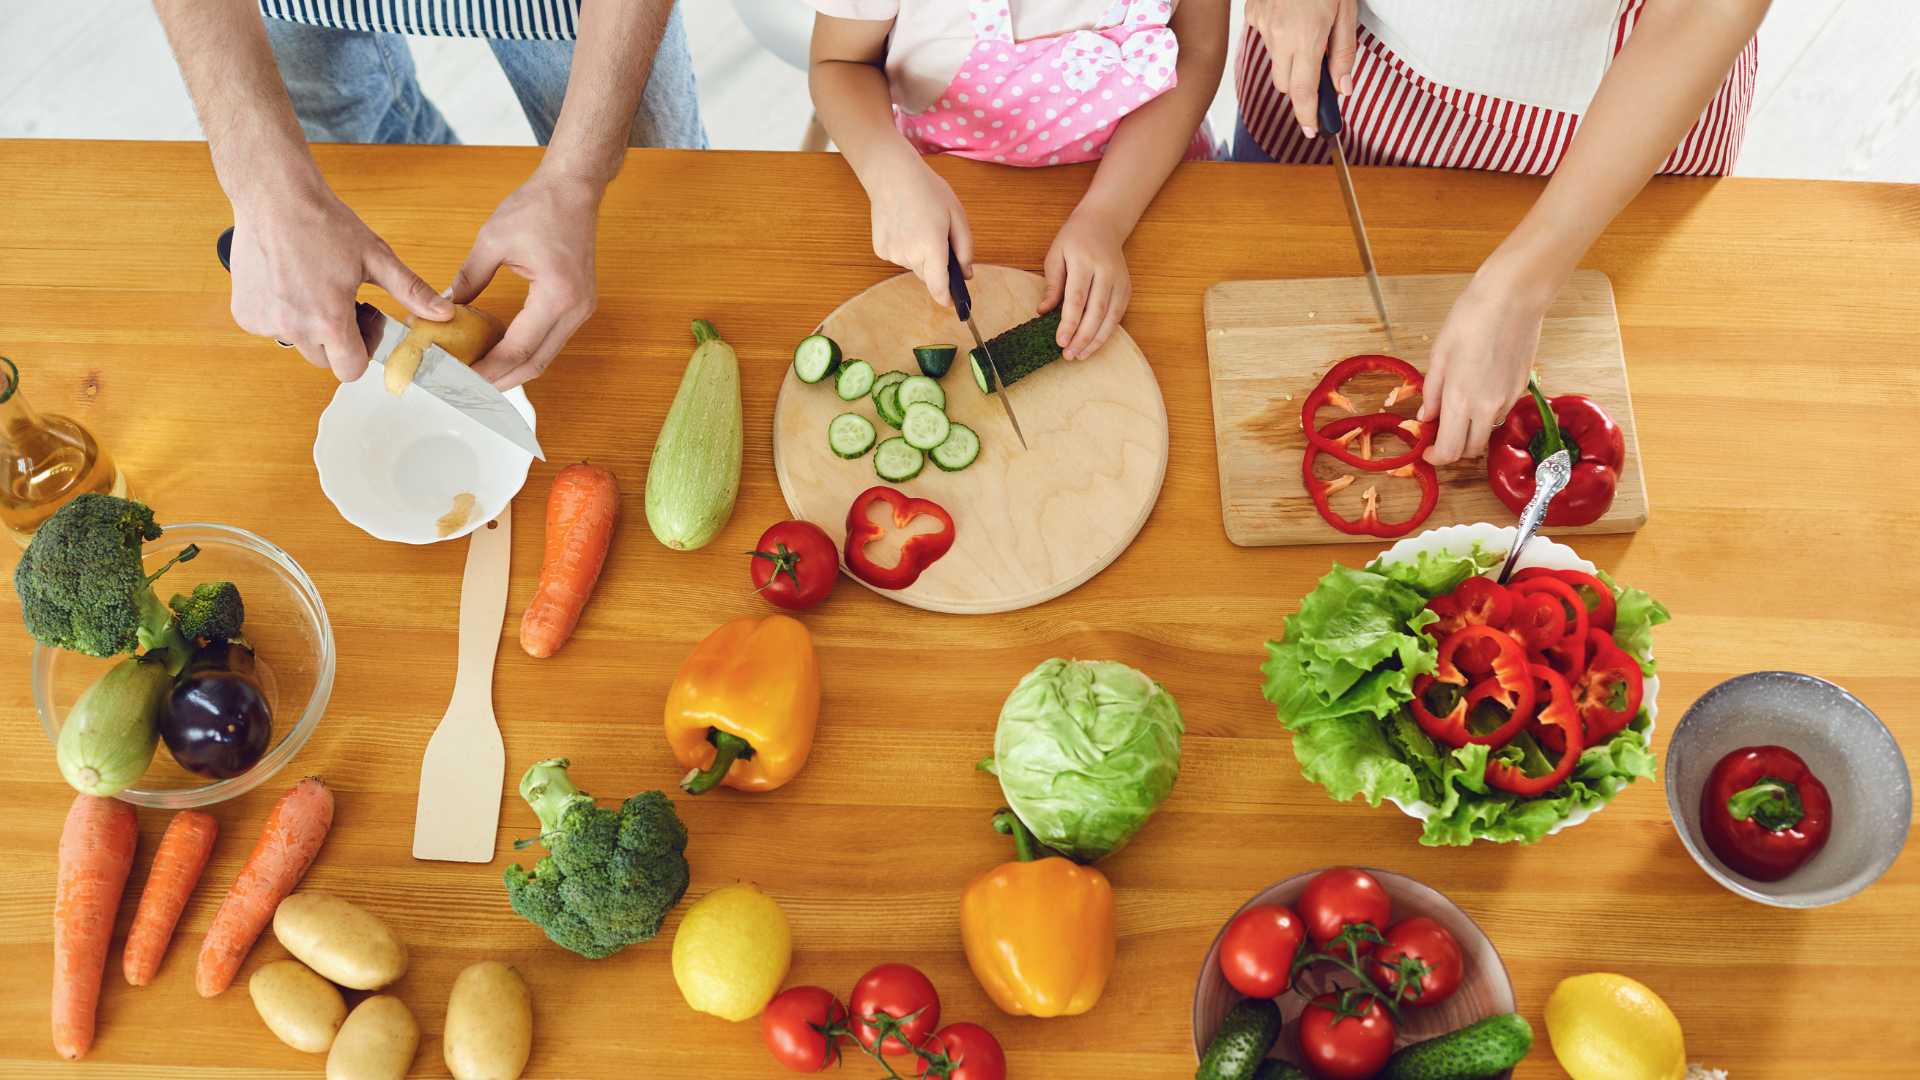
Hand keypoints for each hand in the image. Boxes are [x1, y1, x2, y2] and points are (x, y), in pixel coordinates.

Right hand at [228, 183, 450, 379]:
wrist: (273, 196)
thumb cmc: (324, 223)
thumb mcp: (376, 257)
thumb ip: (410, 291)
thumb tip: (444, 313)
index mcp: (328, 320)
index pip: (349, 370)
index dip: (361, 350)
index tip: (363, 322)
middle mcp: (292, 327)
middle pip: (324, 359)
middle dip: (336, 338)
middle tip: (341, 300)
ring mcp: (264, 322)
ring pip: (296, 343)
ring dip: (308, 326)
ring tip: (314, 286)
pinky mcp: (244, 312)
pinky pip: (270, 327)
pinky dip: (281, 314)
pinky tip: (288, 282)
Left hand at [449, 168, 604, 389]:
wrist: (574, 189)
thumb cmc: (539, 207)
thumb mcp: (492, 241)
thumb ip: (468, 280)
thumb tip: (443, 308)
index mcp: (556, 295)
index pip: (518, 349)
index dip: (487, 370)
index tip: (459, 379)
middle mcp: (575, 309)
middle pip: (536, 364)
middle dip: (500, 382)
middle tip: (466, 390)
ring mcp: (581, 309)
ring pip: (545, 356)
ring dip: (513, 370)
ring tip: (479, 376)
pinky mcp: (578, 305)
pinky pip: (550, 340)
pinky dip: (525, 352)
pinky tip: (499, 353)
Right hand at [867, 154, 972, 307]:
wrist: (891, 175)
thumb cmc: (928, 191)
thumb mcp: (957, 215)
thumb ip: (965, 248)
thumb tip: (966, 274)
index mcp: (931, 246)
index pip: (938, 286)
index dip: (946, 298)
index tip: (952, 304)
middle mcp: (909, 254)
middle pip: (928, 274)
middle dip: (936, 264)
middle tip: (936, 236)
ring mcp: (892, 254)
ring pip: (913, 265)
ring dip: (920, 254)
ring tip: (918, 226)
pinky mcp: (880, 250)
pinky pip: (899, 257)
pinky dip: (905, 248)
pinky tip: (904, 227)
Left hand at [1040, 207, 1130, 359]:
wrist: (1102, 224)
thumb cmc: (1073, 240)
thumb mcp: (1055, 256)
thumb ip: (1052, 285)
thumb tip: (1043, 312)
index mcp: (1084, 261)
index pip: (1077, 298)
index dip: (1069, 323)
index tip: (1060, 342)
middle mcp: (1105, 271)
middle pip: (1096, 311)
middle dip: (1082, 337)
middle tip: (1068, 355)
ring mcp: (1119, 280)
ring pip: (1110, 316)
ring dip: (1096, 339)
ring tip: (1080, 355)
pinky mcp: (1126, 288)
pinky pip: (1118, 315)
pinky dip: (1107, 332)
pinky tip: (1094, 343)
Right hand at [1245, 0, 1357, 136]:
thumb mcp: (1346, 10)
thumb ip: (1344, 52)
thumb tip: (1343, 87)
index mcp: (1307, 36)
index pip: (1304, 91)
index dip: (1307, 115)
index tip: (1312, 130)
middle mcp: (1280, 36)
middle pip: (1285, 84)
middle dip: (1299, 84)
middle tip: (1316, 64)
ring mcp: (1262, 25)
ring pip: (1275, 60)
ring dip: (1289, 55)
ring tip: (1304, 26)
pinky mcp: (1252, 14)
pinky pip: (1264, 37)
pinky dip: (1277, 33)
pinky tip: (1289, 13)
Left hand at [1418, 267, 1554, 464]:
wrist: (1513, 298)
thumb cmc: (1471, 318)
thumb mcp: (1438, 354)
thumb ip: (1431, 392)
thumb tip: (1426, 417)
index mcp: (1460, 399)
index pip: (1449, 450)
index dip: (1436, 457)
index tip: (1426, 450)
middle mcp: (1486, 407)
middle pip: (1470, 450)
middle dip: (1453, 449)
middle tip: (1440, 433)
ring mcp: (1507, 400)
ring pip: (1486, 433)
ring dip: (1471, 431)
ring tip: (1458, 408)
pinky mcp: (1521, 389)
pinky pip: (1500, 414)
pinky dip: (1486, 413)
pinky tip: (1479, 390)